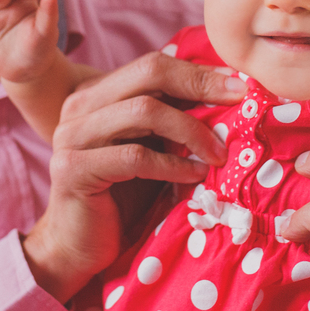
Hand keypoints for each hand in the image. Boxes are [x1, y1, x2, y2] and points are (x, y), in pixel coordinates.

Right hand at [21, 53, 245, 302]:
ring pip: (143, 112)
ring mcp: (71, 135)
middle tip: (238, 102)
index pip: (152, 65)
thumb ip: (172, 118)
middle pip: (148, 74)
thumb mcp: (151, 147)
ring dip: (190, 130)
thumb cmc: (122, 196)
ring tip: (218, 154)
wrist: (79, 245)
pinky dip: (172, 165)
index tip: (238, 85)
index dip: (197, 72)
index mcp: (96, 92)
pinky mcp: (73, 169)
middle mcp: (79, 105)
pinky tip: (194, 177)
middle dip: (199, 86)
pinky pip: (135, 157)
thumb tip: (228, 93)